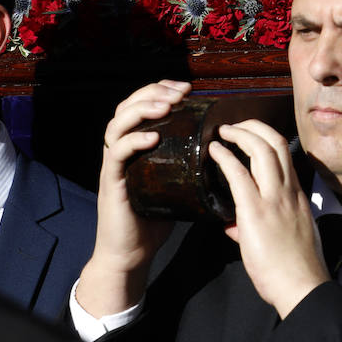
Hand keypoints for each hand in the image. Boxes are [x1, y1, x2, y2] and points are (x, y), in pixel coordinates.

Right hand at [76, 80, 191, 316]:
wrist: (133, 252)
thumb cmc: (158, 218)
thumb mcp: (180, 184)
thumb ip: (194, 165)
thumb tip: (229, 152)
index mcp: (140, 147)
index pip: (144, 106)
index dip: (162, 91)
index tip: (187, 88)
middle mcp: (123, 150)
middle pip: (127, 107)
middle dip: (153, 93)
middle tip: (178, 93)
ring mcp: (115, 165)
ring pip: (117, 124)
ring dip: (142, 110)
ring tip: (165, 107)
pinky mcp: (111, 182)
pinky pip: (116, 155)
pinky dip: (133, 142)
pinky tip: (151, 137)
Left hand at [209, 120, 328, 317]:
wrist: (301, 286)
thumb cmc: (294, 270)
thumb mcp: (284, 241)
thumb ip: (255, 228)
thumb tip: (232, 227)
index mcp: (297, 197)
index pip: (286, 157)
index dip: (267, 139)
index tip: (250, 135)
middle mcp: (289, 192)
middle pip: (276, 143)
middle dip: (254, 126)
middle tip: (234, 124)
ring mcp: (275, 200)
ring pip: (262, 150)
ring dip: (240, 134)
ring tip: (223, 131)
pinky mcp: (257, 212)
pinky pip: (239, 175)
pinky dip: (225, 157)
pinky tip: (214, 151)